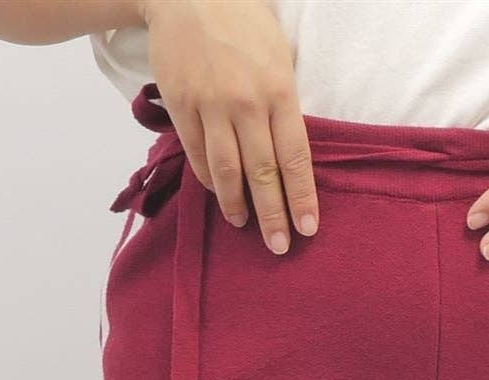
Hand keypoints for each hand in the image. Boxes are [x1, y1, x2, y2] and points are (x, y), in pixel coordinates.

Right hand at [144, 0, 316, 253]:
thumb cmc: (241, 18)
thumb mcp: (278, 55)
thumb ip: (283, 103)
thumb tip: (288, 152)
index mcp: (278, 90)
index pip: (294, 158)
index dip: (301, 198)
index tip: (307, 229)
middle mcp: (246, 103)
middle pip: (262, 174)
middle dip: (272, 216)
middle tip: (279, 246)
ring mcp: (210, 106)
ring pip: (226, 171)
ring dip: (236, 205)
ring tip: (243, 225)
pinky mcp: (181, 105)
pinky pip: (196, 154)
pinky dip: (208, 180)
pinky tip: (218, 194)